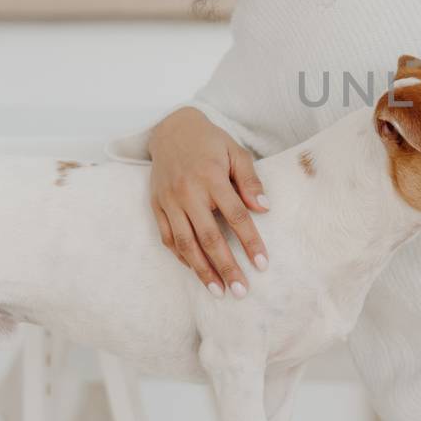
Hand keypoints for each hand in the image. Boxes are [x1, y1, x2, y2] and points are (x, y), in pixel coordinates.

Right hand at [147, 107, 270, 297]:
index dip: (250, 242)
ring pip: (185, 243)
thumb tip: (264, 209)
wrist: (171, 129)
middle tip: (241, 290)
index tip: (262, 264)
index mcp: (211, 178)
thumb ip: (250, 181)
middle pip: (209, 237)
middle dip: (226, 266)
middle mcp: (188, 192)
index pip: (235, 216)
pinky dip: (182, 257)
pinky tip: (196, 271)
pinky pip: (167, 237)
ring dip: (202, 270)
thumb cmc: (210, 143)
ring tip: (218, 291)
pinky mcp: (156, 206)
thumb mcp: (236, 152)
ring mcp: (169, 201)